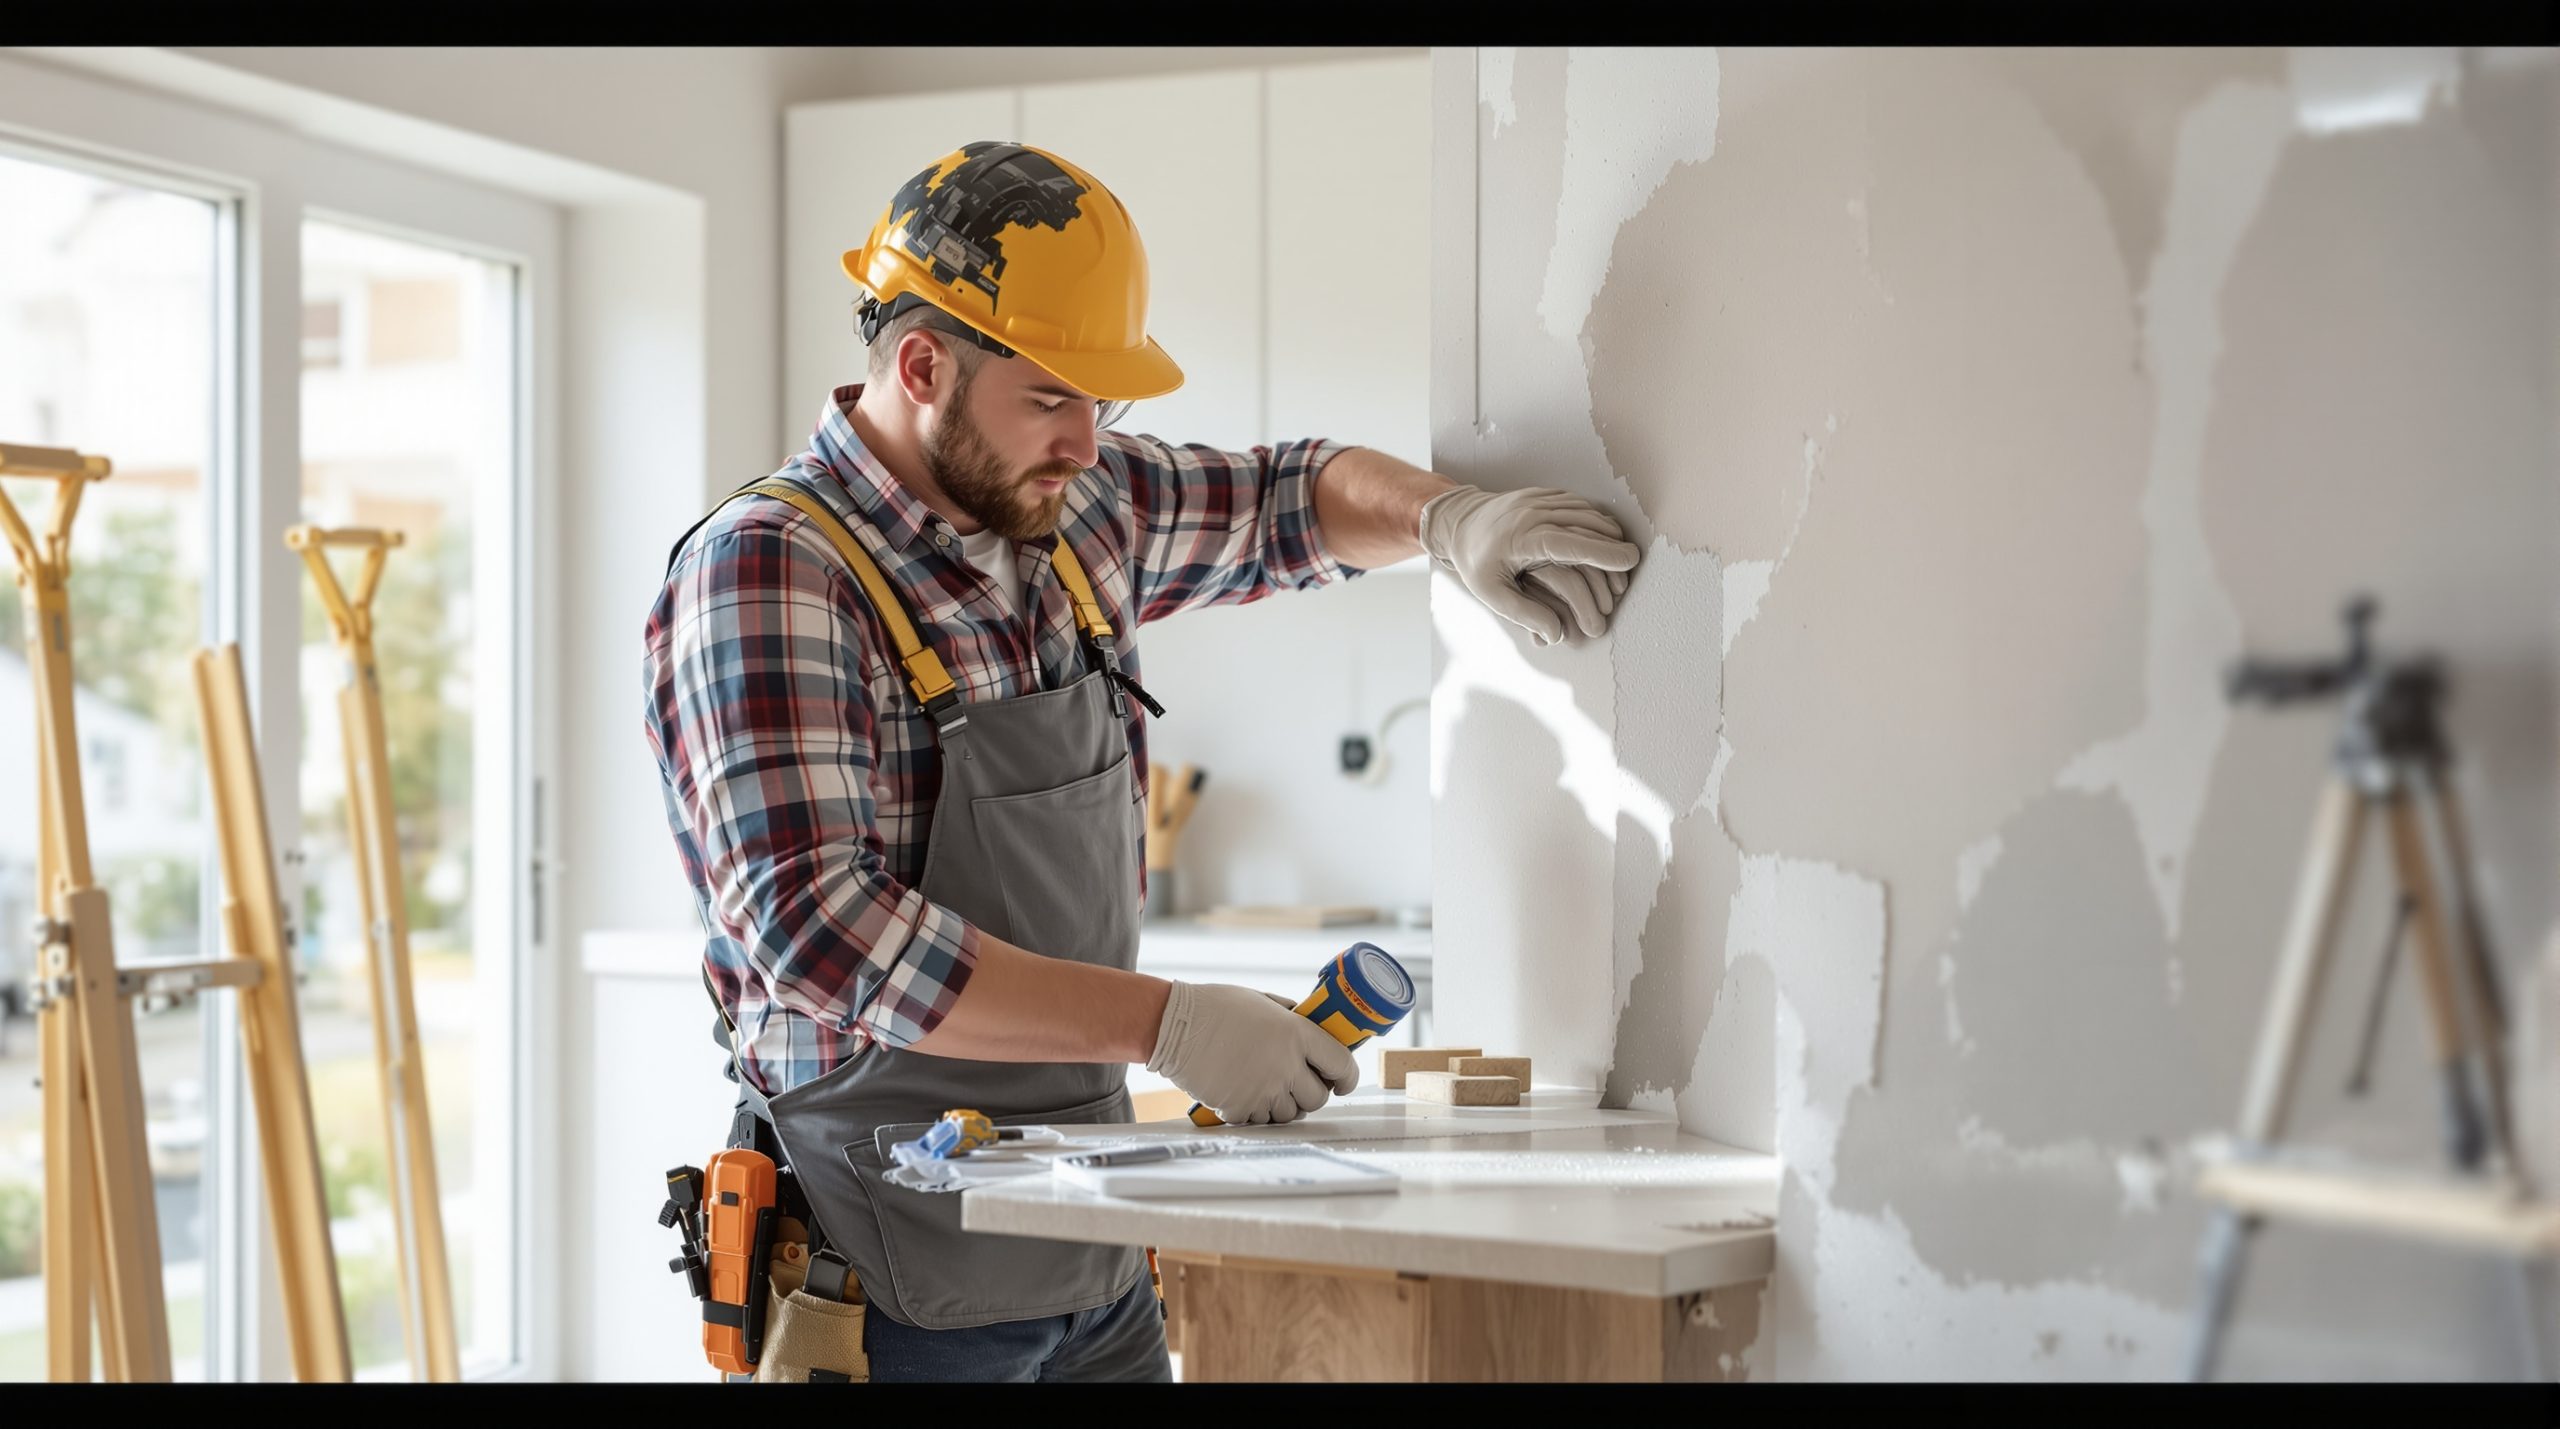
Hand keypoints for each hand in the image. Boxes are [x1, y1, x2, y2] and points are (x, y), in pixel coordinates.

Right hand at [1146, 982, 1357, 1124]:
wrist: (1173, 1025)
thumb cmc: (1215, 1008)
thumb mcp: (1263, 1001)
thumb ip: (1293, 1018)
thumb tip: (1315, 1030)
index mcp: (1295, 1034)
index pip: (1341, 1064)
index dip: (1347, 1077)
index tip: (1343, 1080)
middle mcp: (1283, 1065)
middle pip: (1318, 1098)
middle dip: (1313, 1092)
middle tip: (1300, 1082)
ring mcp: (1261, 1090)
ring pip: (1290, 1114)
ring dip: (1284, 1103)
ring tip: (1267, 1084)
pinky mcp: (1238, 1108)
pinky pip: (1260, 1120)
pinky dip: (1256, 1111)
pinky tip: (1245, 1091)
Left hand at [1419, 485, 1642, 644]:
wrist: (1457, 521)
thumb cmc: (1474, 561)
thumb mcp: (1490, 593)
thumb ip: (1524, 614)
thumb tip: (1555, 636)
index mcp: (1523, 538)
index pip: (1571, 543)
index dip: (1603, 552)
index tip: (1630, 559)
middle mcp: (1534, 514)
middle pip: (1586, 525)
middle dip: (1613, 544)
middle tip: (1632, 563)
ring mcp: (1539, 500)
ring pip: (1586, 511)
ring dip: (1607, 530)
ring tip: (1621, 552)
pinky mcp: (1542, 494)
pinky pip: (1577, 503)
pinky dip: (1594, 518)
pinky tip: (1603, 534)